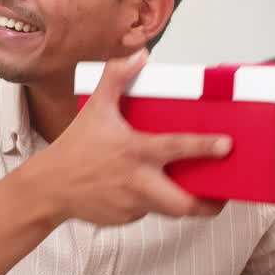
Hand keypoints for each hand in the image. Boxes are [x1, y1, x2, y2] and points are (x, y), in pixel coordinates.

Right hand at [31, 49, 232, 225]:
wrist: (49, 187)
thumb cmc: (73, 150)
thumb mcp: (96, 108)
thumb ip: (117, 78)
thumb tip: (139, 56)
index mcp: (134, 151)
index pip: (177, 148)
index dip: (205, 147)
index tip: (226, 146)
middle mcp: (136, 181)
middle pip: (183, 204)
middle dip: (207, 204)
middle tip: (220, 195)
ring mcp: (132, 204)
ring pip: (168, 210)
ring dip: (182, 202)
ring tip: (195, 192)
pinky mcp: (125, 218)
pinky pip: (148, 212)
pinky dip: (154, 203)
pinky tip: (150, 191)